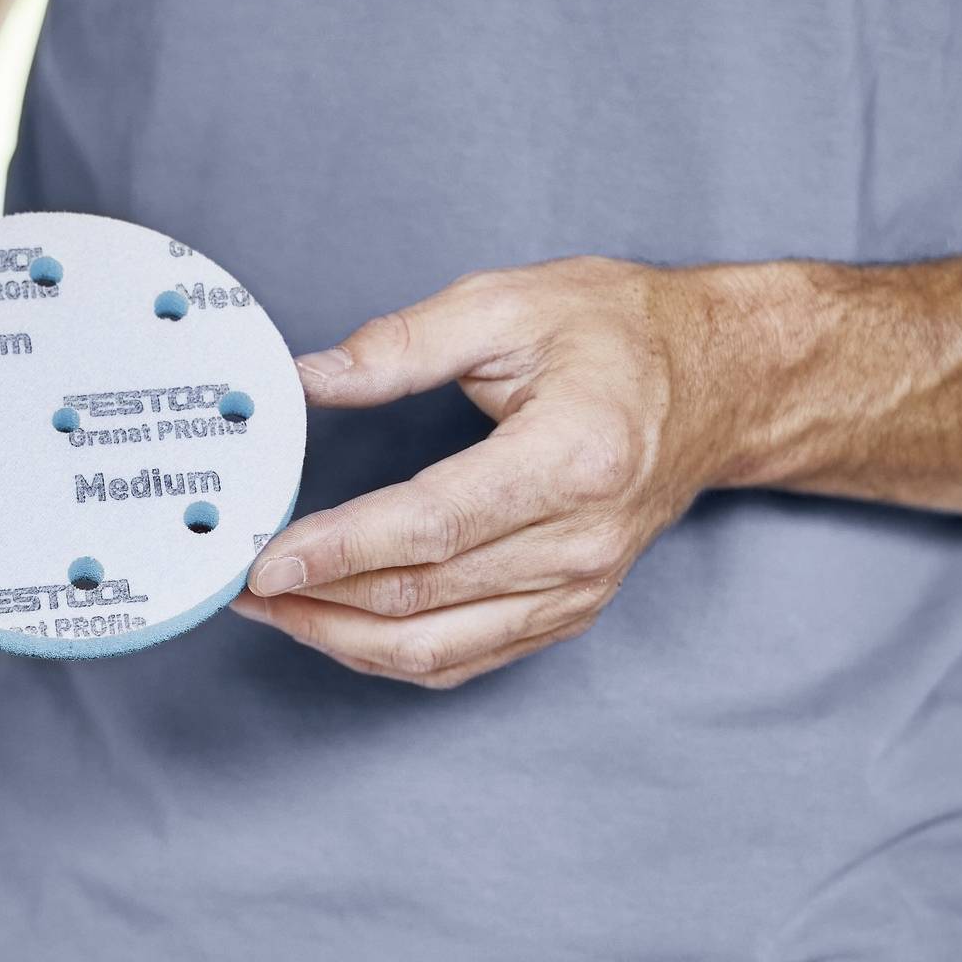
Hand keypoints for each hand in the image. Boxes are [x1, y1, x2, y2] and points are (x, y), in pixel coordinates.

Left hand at [230, 256, 747, 687]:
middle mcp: (580, 540)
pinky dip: (390, 654)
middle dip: (318, 598)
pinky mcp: (570, 610)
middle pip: (424, 595)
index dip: (340, 550)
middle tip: (239, 582)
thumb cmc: (623, 335)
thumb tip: (310, 378)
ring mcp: (578, 587)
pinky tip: (335, 627)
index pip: (432, 526)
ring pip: (437, 647)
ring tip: (271, 608)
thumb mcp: (512, 302)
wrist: (722, 383)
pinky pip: (466, 658)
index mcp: (572, 460)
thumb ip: (403, 343)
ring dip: (341, 637)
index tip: (266, 558)